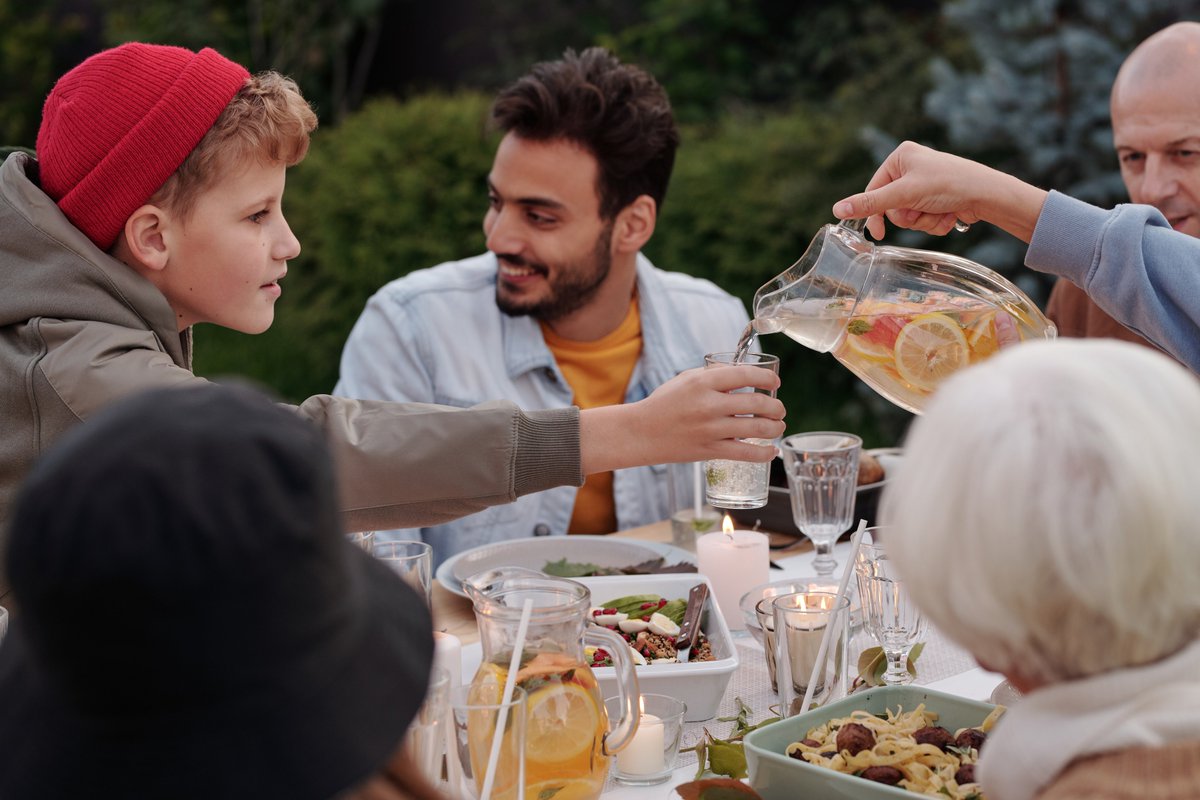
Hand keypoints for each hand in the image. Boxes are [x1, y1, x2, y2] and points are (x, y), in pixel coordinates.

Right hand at [580, 365, 785, 473]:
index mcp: (704, 382)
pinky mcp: (709, 450)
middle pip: (757, 403)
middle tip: (780, 409)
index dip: (767, 379)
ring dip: (775, 427)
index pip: (745, 375)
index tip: (774, 383)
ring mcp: (710, 429)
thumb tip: (741, 374)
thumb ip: (713, 374)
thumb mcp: (686, 379)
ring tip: (779, 426)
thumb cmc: (664, 403)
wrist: (642, 433)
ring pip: (756, 428)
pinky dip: (764, 453)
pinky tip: (771, 451)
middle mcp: (709, 404)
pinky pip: (745, 453)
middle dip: (776, 407)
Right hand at [831, 141, 1046, 242]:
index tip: (878, 234)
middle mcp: (910, 168)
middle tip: (923, 209)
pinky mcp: (937, 199)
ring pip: (909, 217)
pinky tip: (950, 213)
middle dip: (909, 215)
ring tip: (940, 210)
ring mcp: (924, 185)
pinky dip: (936, 222)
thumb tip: (837, 209)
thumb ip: (870, 203)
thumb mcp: (904, 194)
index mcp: (900, 157)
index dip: (876, 213)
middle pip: (892, 207)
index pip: (874, 190)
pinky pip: (924, 220)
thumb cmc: (948, 184)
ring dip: (924, 221)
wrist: (988, 194)